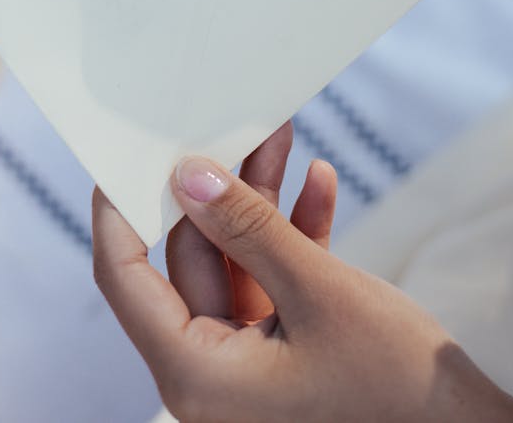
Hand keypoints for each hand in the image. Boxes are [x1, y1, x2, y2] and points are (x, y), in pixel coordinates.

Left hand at [92, 124, 512, 421]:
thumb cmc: (394, 384)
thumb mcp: (316, 290)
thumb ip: (247, 229)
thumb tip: (187, 175)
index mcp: (196, 375)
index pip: (126, 278)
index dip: (118, 209)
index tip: (123, 150)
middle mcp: (212, 375)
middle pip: (191, 260)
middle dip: (220, 190)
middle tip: (240, 127)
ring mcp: (249, 365)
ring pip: (235, 262)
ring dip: (262, 205)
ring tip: (282, 139)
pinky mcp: (284, 352)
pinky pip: (271, 283)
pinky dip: (293, 238)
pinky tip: (319, 186)